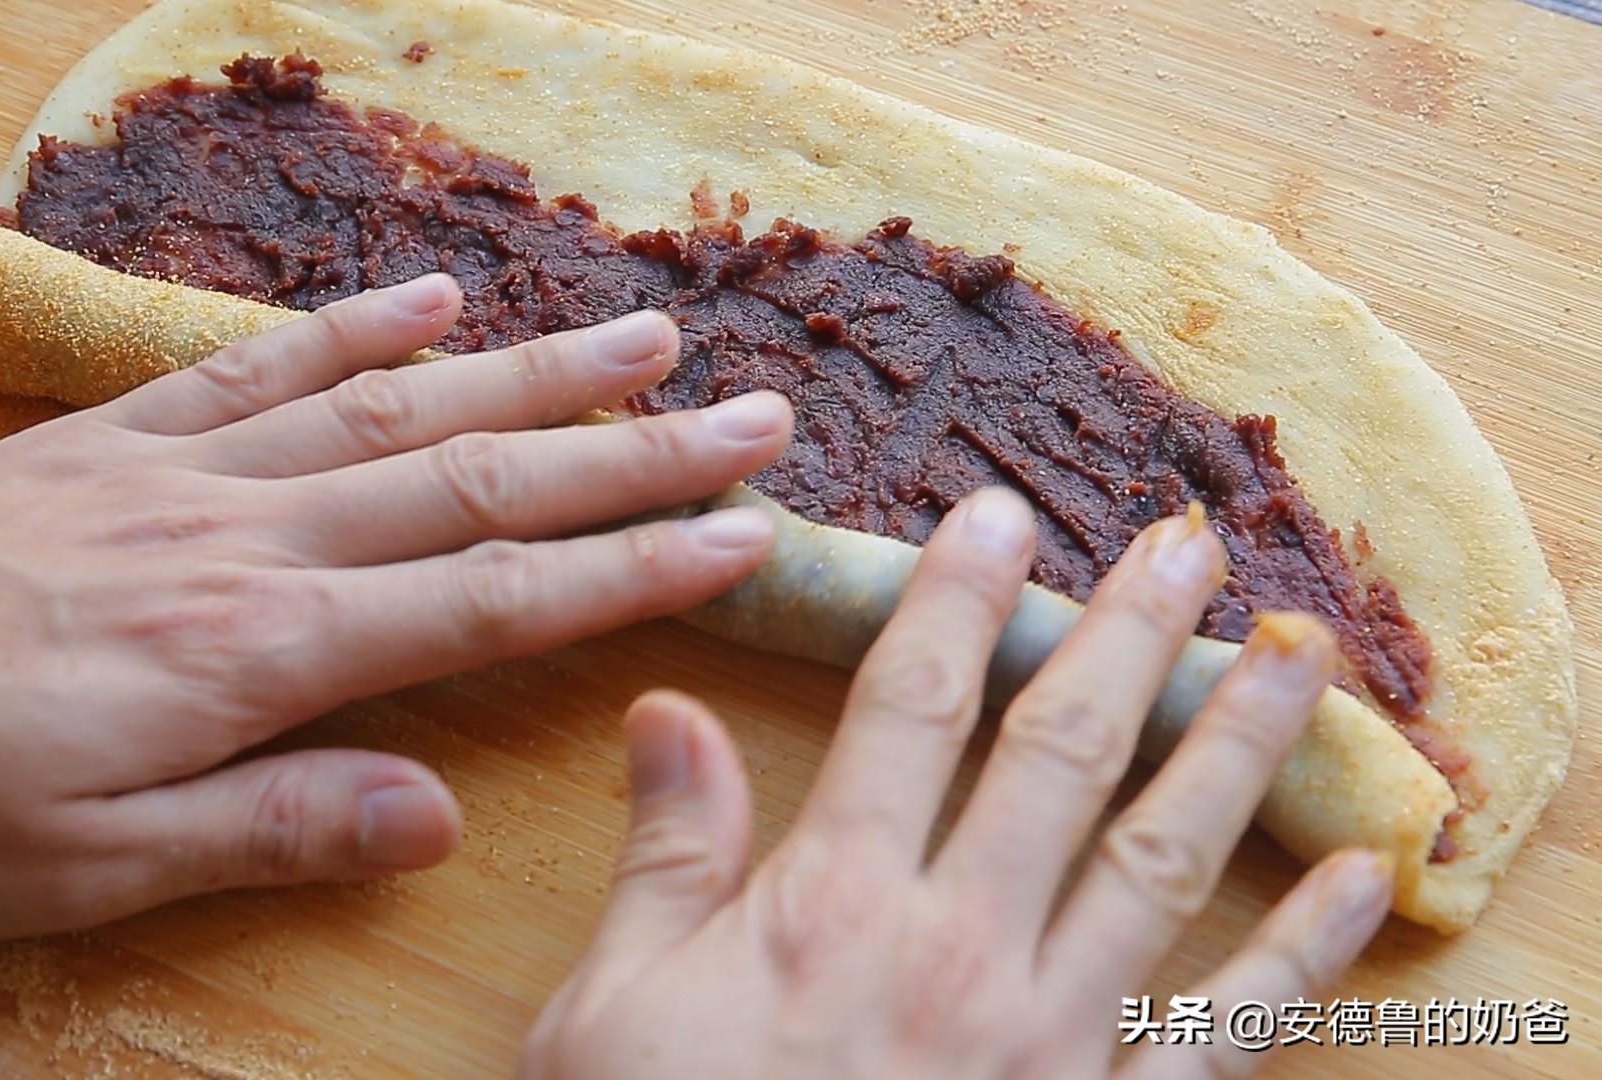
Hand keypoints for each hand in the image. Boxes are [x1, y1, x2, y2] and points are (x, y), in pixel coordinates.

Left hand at [0, 274, 793, 940]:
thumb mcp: (85, 868)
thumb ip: (272, 829)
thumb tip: (432, 818)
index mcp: (252, 652)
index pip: (488, 602)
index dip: (629, 568)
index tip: (743, 536)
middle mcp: (241, 539)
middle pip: (475, 483)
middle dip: (630, 453)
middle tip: (754, 417)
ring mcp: (176, 474)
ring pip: (391, 406)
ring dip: (532, 367)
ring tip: (647, 331)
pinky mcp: (109, 442)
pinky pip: (254, 369)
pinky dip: (354, 328)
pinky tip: (435, 296)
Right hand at [522, 489, 1392, 1079]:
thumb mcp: (610, 1015)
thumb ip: (665, 861)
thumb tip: (671, 715)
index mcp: (832, 905)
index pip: (911, 707)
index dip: (959, 597)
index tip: (1001, 513)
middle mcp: (960, 947)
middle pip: (1061, 752)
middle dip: (1125, 634)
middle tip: (1183, 542)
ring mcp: (1051, 1037)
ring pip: (1166, 858)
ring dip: (1234, 748)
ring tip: (1295, 659)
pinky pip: (1227, 1030)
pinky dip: (1307, 956)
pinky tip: (1363, 879)